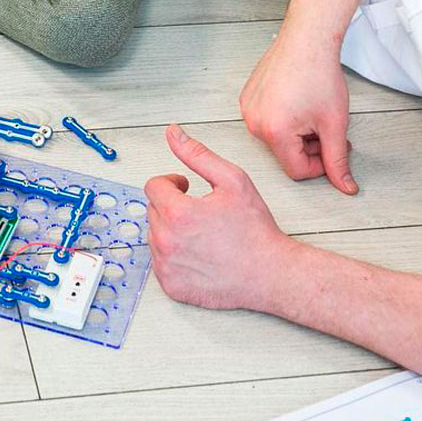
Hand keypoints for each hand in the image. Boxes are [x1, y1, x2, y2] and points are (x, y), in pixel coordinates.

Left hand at [145, 124, 290, 309]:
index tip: (187, 188)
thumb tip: (173, 134)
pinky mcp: (171, 287)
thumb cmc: (254, 230)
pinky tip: (198, 252)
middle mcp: (166, 242)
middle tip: (200, 209)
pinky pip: (160, 263)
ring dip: (171, 229)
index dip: (172, 182)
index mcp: (179, 213)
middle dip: (172, 204)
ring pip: (155, 236)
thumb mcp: (232, 180)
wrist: (268, 273)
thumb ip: (198, 154)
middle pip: (153, 210)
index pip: (153, 186)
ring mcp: (167, 267)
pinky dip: (174, 255)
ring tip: (201, 232)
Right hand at [239, 31, 357, 193]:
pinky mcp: (248, 96)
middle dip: (310, 144)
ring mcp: (248, 108)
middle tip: (327, 124)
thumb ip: (338, 160)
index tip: (333, 147)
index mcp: (274, 132)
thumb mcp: (334, 123)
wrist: (308, 38)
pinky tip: (299, 98)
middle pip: (286, 153)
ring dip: (299, 131)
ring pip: (277, 137)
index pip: (297, 171)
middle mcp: (254, 122)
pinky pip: (267, 119)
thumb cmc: (319, 73)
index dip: (321, 164)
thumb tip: (345, 186)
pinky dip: (286, 116)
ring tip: (313, 108)